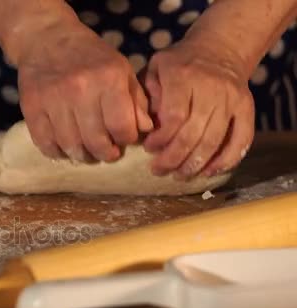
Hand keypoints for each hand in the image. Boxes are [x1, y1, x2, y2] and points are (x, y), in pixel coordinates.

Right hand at [16, 20, 152, 161]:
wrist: (48, 39)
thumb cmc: (91, 57)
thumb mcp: (121, 70)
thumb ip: (136, 101)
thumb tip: (145, 130)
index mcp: (109, 79)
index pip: (122, 127)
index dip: (126, 140)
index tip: (123, 139)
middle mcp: (81, 89)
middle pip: (96, 141)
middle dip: (106, 154)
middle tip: (107, 153)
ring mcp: (53, 99)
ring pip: (70, 145)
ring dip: (82, 156)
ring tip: (87, 153)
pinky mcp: (32, 106)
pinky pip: (45, 142)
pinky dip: (56, 152)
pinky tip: (64, 149)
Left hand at [142, 40, 254, 178]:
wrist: (219, 48)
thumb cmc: (178, 64)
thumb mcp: (155, 69)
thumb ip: (147, 95)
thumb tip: (145, 127)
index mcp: (183, 76)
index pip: (174, 117)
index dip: (161, 139)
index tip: (148, 148)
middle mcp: (211, 88)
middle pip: (193, 134)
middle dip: (173, 158)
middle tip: (158, 170)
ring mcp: (231, 99)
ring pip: (214, 141)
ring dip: (194, 164)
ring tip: (178, 175)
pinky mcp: (246, 108)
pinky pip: (242, 140)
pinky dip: (226, 161)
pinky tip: (207, 172)